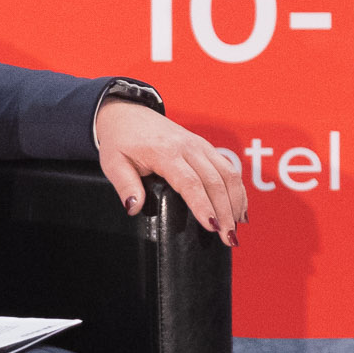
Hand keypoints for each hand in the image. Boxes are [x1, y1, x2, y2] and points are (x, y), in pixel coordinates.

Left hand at [95, 98, 248, 243]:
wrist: (128, 114)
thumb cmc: (121, 140)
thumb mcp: (113, 163)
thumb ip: (125, 185)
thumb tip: (134, 208)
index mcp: (165, 151)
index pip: (190, 182)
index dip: (203, 206)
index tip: (211, 227)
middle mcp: (188, 147)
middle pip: (215, 182)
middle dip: (225, 212)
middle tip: (228, 238)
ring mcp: (201, 146)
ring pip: (228, 174)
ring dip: (236, 202)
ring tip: (236, 229)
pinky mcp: (207, 147)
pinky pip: (229, 169)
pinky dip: (238, 191)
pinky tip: (240, 211)